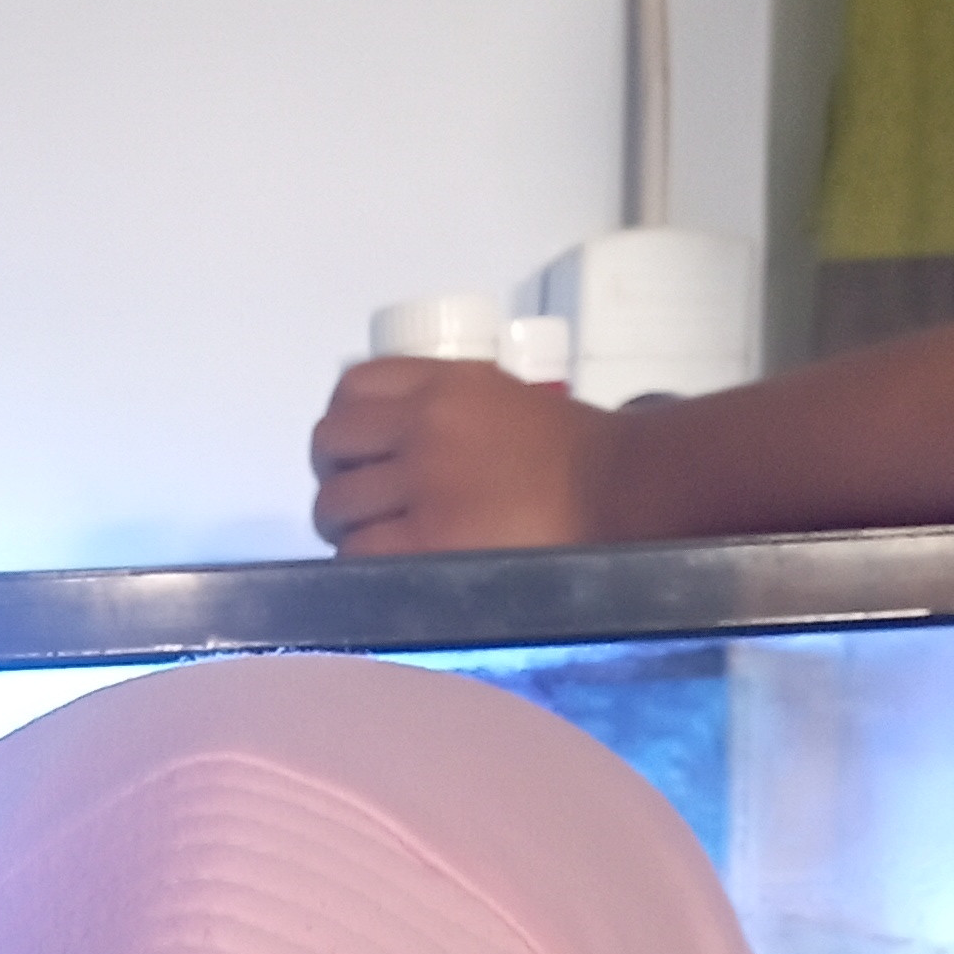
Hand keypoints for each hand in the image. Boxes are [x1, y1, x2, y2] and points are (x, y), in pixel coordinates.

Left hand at [309, 357, 608, 554]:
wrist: (623, 489)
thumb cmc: (573, 453)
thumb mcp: (502, 398)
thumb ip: (444, 410)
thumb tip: (389, 441)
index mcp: (443, 384)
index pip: (352, 388)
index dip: (345, 425)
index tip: (358, 452)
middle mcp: (424, 425)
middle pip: (330, 445)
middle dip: (339, 476)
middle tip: (366, 504)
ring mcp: (423, 484)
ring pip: (335, 504)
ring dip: (347, 527)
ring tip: (380, 542)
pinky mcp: (427, 542)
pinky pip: (358, 553)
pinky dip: (362, 563)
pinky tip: (390, 569)